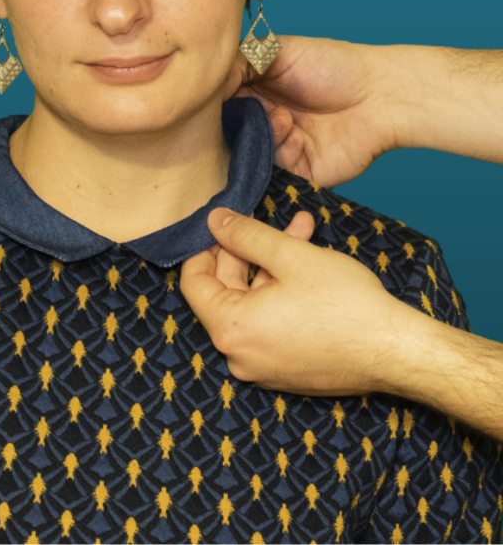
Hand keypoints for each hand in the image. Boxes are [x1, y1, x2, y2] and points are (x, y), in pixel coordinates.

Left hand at [181, 207, 410, 394]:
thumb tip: (214, 220)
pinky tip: (309, 265)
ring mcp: (264, 367)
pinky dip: (282, 294)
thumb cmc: (344, 305)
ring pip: (254, 303)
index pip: (194, 282)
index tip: (226, 224)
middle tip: (269, 220)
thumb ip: (246, 235)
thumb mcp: (290, 256)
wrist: (395, 351)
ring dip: (272, 265)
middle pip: (225, 291)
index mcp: (231, 329)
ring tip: (302, 232)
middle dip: (249, 249)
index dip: (207, 246)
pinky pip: (271, 324)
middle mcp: (240, 355)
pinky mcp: (288, 370)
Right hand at [223, 35, 394, 186]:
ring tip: (284, 119)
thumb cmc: (333, 65)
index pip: (219, 102)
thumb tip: (206, 82)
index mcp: (253, 90)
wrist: (381, 95)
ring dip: (262, 136)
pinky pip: (273, 172)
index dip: (212, 102)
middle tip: (255, 109)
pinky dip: (280, 153)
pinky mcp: (297, 172)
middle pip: (229, 131)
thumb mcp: (277, 50)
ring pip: (248, 153)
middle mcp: (262, 120)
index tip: (210, 98)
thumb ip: (238, 62)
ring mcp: (278, 147)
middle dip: (237, 123)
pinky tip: (296, 135)